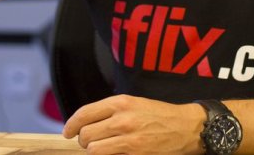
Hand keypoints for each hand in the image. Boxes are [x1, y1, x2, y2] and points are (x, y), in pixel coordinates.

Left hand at [62, 94, 203, 154]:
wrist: (185, 127)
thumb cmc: (159, 115)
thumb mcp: (134, 103)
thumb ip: (111, 111)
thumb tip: (86, 122)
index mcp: (121, 102)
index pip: (84, 114)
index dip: (71, 125)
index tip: (67, 132)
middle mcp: (122, 119)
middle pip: (85, 135)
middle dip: (84, 140)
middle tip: (90, 142)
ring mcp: (128, 139)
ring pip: (93, 150)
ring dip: (94, 151)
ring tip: (102, 148)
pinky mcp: (135, 154)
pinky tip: (113, 153)